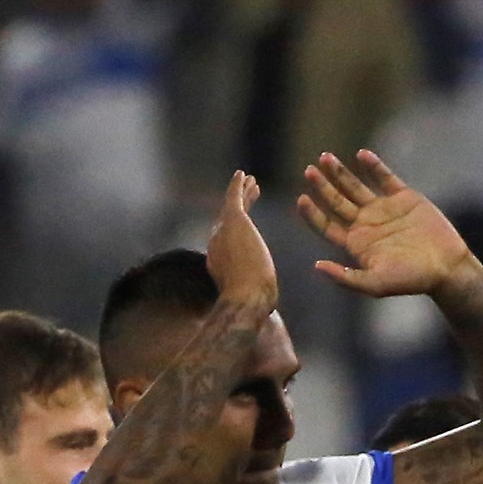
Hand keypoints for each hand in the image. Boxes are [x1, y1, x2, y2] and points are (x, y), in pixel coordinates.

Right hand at [205, 171, 279, 312]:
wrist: (246, 299)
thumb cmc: (253, 307)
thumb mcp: (254, 299)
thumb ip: (255, 296)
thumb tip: (266, 309)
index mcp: (220, 264)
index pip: (228, 242)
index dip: (237, 229)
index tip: (246, 221)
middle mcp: (216, 245)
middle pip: (227, 220)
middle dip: (238, 206)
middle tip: (249, 192)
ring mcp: (223, 232)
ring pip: (232, 207)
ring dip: (242, 193)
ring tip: (252, 181)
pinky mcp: (233, 221)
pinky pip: (233, 197)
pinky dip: (237, 186)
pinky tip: (243, 174)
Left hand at [298, 150, 475, 298]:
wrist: (446, 267)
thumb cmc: (411, 280)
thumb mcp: (375, 284)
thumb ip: (346, 277)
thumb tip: (316, 266)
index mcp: (357, 244)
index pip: (327, 226)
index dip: (313, 214)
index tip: (302, 199)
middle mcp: (367, 225)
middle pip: (337, 202)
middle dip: (322, 186)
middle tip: (309, 170)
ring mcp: (384, 209)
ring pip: (355, 186)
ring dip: (340, 173)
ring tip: (326, 157)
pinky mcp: (404, 198)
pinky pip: (385, 177)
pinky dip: (374, 166)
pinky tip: (362, 155)